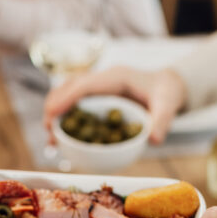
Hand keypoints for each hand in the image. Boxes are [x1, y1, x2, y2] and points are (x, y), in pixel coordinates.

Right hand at [43, 66, 186, 144]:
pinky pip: (74, 99)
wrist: (168, 86)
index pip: (85, 85)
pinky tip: (60, 134)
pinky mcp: (96, 93)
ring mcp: (98, 84)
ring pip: (68, 91)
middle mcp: (103, 78)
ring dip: (55, 110)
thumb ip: (162, 121)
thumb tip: (154, 140)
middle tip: (48, 131)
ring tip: (50, 136)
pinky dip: (63, 113)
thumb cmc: (166, 94)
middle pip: (70, 86)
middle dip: (54, 106)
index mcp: (116, 77)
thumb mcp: (168, 106)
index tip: (52, 115)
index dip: (66, 98)